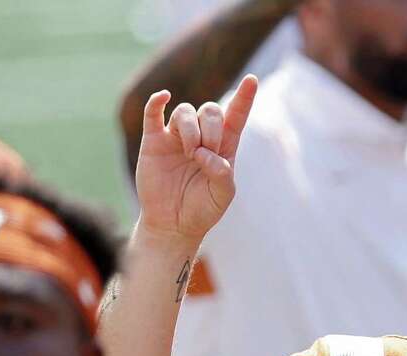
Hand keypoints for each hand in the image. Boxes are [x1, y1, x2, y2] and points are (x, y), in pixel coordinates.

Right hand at [135, 75, 257, 247]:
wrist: (173, 223)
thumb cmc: (202, 209)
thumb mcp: (223, 195)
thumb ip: (222, 173)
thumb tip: (205, 153)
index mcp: (223, 146)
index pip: (236, 116)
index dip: (244, 98)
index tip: (253, 79)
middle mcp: (201, 136)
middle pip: (210, 110)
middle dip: (210, 128)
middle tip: (204, 154)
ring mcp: (176, 136)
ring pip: (185, 111)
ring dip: (190, 129)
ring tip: (190, 153)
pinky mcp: (154, 140)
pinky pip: (153, 112)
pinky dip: (157, 101)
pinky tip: (164, 97)